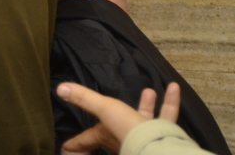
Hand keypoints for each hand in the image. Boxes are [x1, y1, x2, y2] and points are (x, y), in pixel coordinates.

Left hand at [57, 81, 180, 153]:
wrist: (155, 145)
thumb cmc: (126, 129)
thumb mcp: (104, 109)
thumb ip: (85, 98)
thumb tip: (60, 88)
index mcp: (105, 134)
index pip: (84, 141)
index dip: (75, 144)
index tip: (66, 147)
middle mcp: (122, 138)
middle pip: (113, 133)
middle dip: (113, 121)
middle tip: (110, 115)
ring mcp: (143, 137)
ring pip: (144, 121)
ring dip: (146, 106)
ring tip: (149, 91)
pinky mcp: (162, 135)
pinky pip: (166, 118)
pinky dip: (170, 103)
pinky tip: (173, 87)